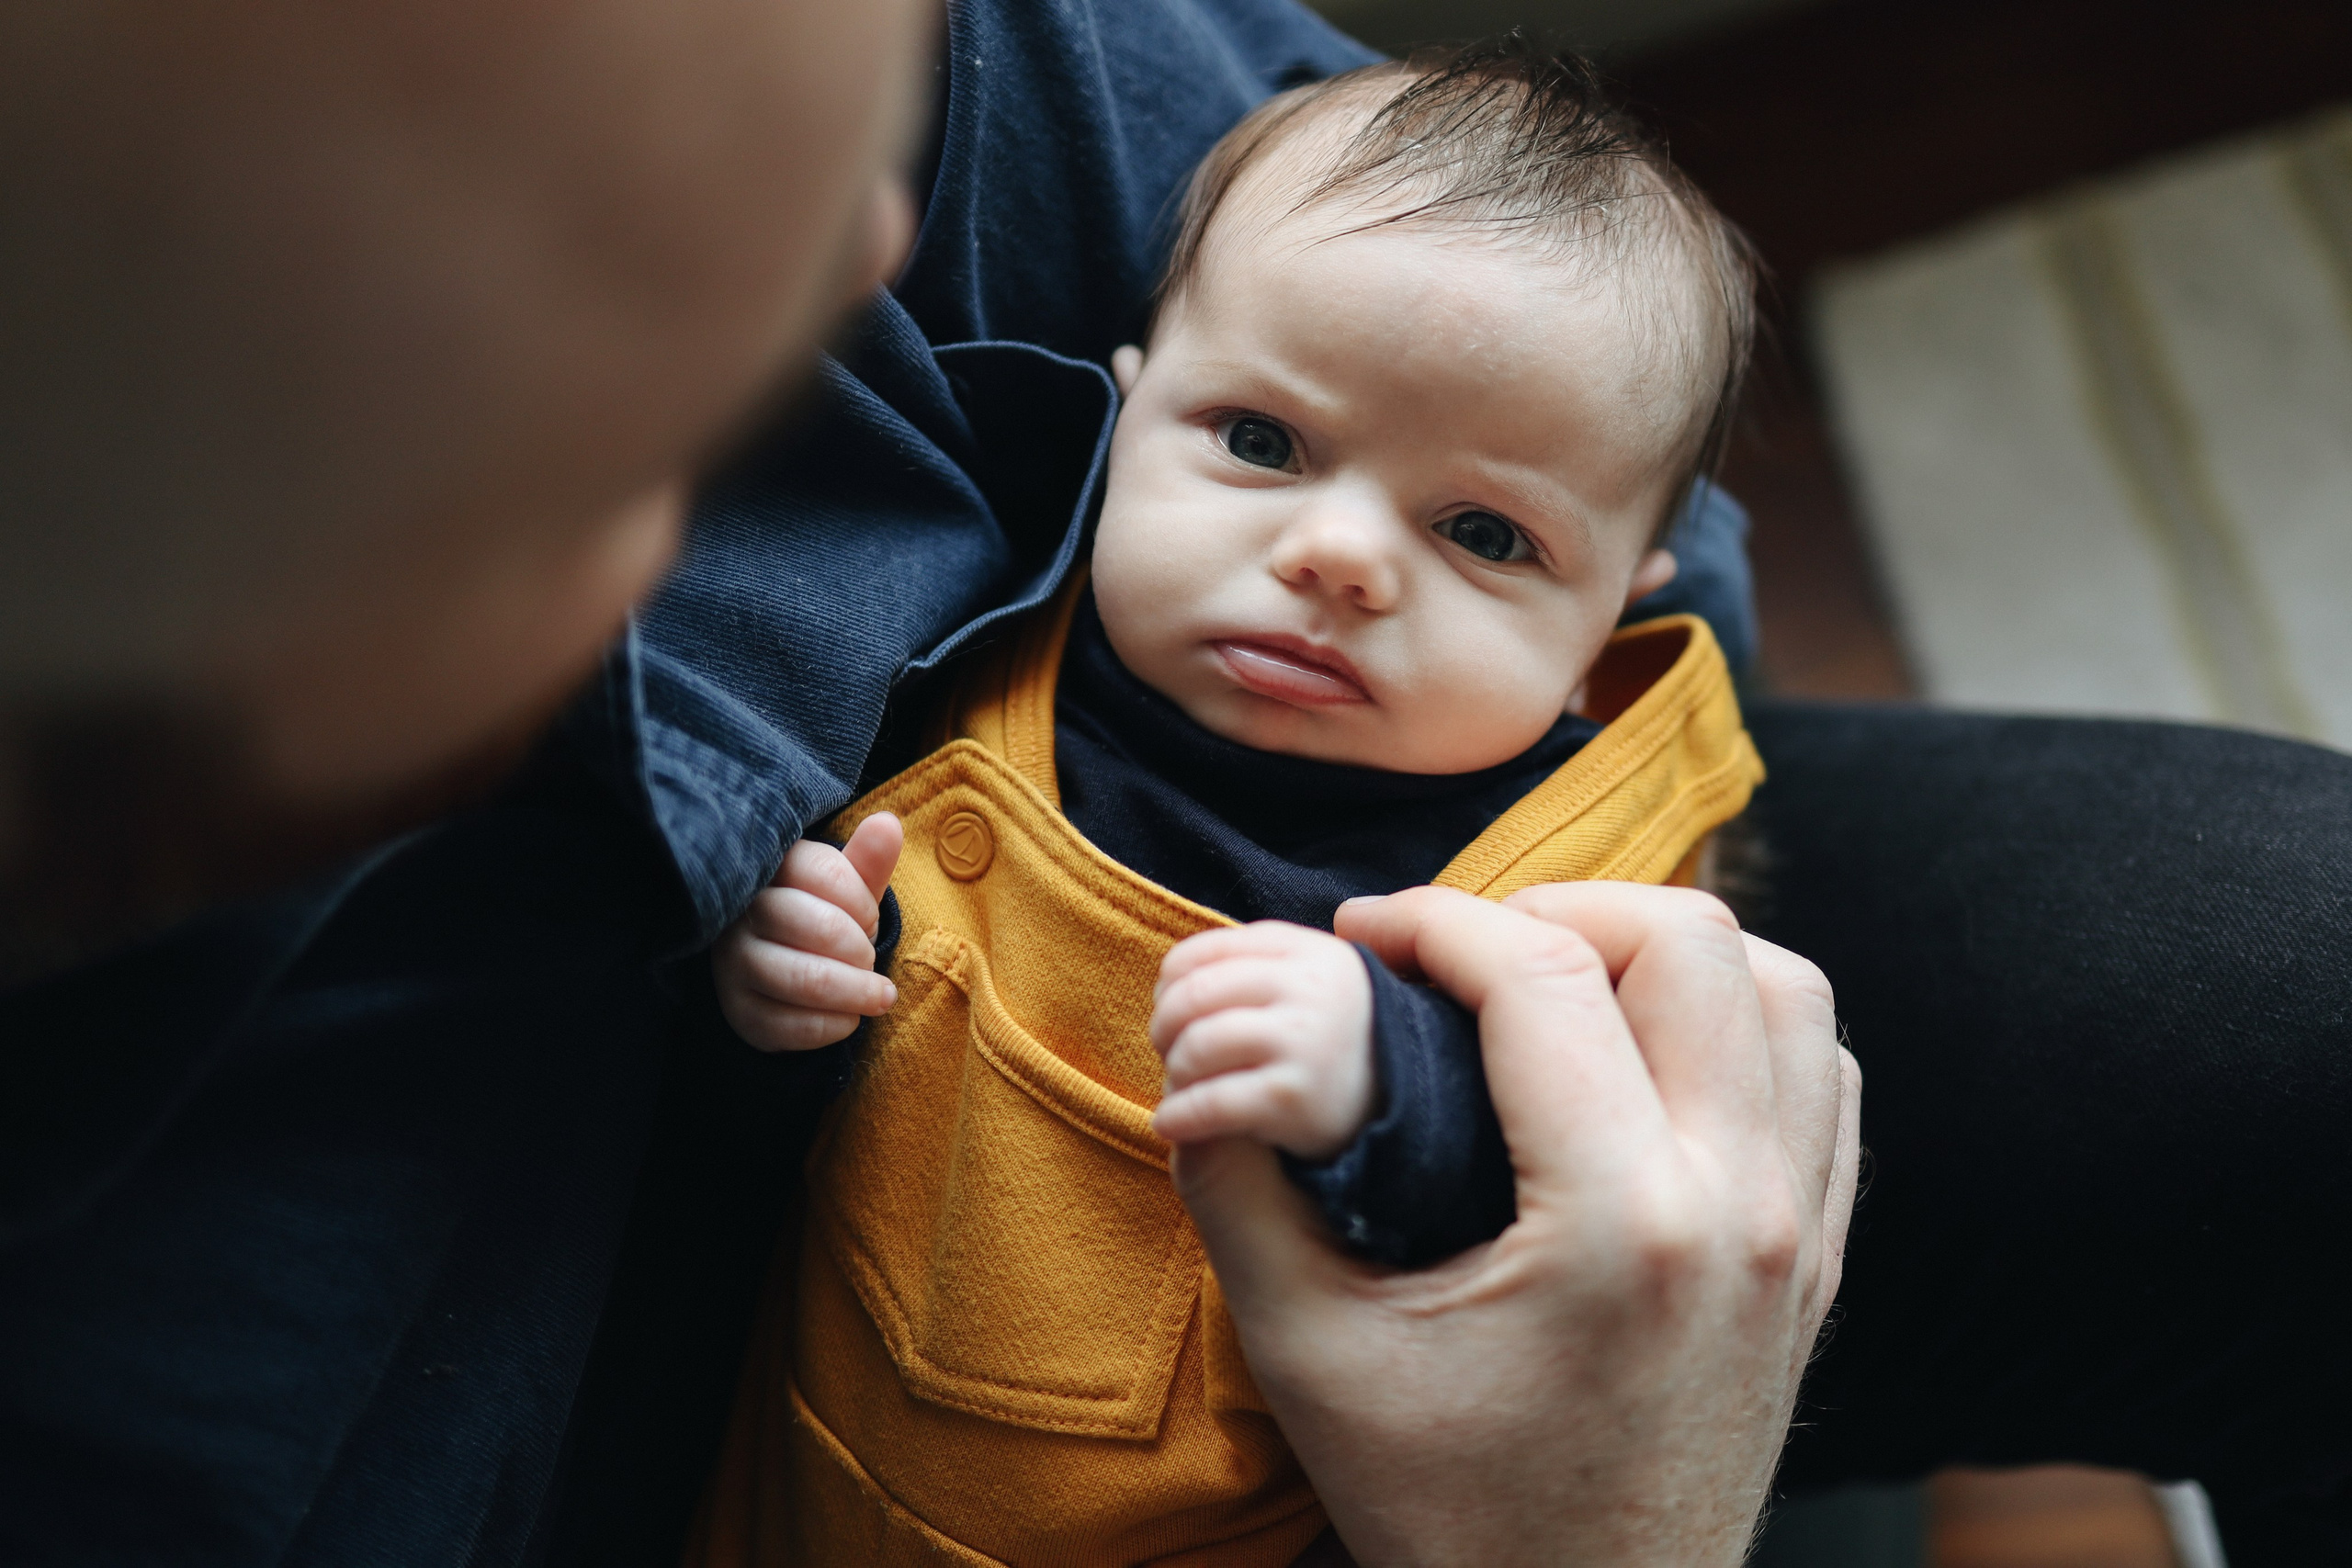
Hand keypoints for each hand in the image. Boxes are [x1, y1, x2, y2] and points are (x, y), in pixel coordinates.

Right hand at [713, 813, 902, 1050]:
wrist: (783, 972)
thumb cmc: (823, 917)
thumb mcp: (849, 888)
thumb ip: (869, 860)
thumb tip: (888, 824)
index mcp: (770, 869)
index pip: (824, 871)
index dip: (862, 901)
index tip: (870, 920)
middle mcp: (741, 913)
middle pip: (815, 926)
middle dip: (860, 949)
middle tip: (872, 959)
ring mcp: (733, 964)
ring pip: (803, 979)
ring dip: (856, 992)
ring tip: (880, 995)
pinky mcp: (738, 1012)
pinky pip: (792, 1025)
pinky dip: (834, 1025)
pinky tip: (850, 1018)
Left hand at [1148, 922, 1375, 1160]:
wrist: (1405, 1108)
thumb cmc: (1338, 1042)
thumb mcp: (1315, 982)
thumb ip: (1258, 965)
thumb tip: (1174, 975)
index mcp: (1307, 951)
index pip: (1205, 952)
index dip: (1171, 983)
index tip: (1170, 1008)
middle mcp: (1308, 989)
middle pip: (1193, 996)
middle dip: (1164, 1026)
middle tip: (1166, 1050)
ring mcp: (1302, 1041)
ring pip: (1196, 1046)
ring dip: (1174, 1071)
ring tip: (1179, 1088)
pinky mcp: (1291, 1098)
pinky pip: (1209, 1102)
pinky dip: (1178, 1116)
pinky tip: (1170, 1125)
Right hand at [1175, 882, 1859, 1567]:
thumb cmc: (1445, 1512)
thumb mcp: (1306, 1354)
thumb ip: (1240, 1193)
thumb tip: (1196, 1070)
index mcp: (1616, 1224)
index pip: (1542, 974)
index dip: (1433, 918)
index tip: (1361, 932)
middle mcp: (1735, 1209)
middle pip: (1690, 941)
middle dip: (1557, 907)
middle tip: (1461, 954)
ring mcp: (1797, 1236)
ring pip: (1788, 992)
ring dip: (1667, 954)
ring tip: (1561, 985)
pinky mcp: (1818, 1264)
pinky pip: (1823, 1078)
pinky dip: (1744, 1026)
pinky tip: (1649, 1057)